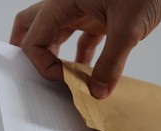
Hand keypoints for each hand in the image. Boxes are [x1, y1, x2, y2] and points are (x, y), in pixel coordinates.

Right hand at [10, 0, 160, 98]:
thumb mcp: (128, 26)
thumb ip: (112, 63)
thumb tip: (98, 91)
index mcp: (63, 2)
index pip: (34, 38)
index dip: (43, 64)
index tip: (64, 79)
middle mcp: (67, 5)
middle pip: (33, 29)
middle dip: (32, 55)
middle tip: (38, 77)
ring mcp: (82, 10)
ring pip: (56, 35)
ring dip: (57, 58)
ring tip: (65, 80)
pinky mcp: (98, 16)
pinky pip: (80, 39)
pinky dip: (80, 57)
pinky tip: (87, 73)